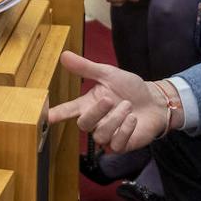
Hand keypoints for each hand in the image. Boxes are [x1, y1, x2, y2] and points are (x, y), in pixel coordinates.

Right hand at [47, 52, 171, 152]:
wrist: (155, 101)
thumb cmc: (130, 88)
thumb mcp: (109, 74)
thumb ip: (86, 68)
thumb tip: (64, 55)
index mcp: (89, 104)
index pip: (68, 110)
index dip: (57, 114)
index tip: (46, 117)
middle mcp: (96, 121)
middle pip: (83, 124)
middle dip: (96, 112)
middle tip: (109, 99)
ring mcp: (108, 135)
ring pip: (100, 135)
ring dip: (116, 119)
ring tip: (128, 107)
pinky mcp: (121, 145)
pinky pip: (116, 144)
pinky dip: (125, 129)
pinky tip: (133, 119)